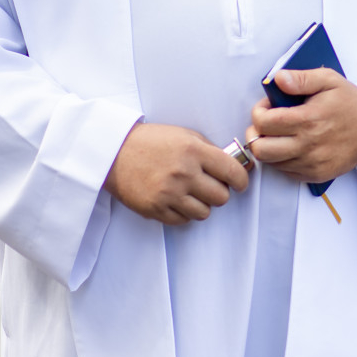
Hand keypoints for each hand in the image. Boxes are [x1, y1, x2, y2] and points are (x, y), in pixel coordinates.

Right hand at [104, 122, 248, 225]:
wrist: (115, 152)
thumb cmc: (152, 141)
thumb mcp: (185, 135)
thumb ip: (210, 151)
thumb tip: (235, 166)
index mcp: (194, 151)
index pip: (232, 172)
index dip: (241, 180)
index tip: (239, 183)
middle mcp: (184, 173)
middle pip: (221, 197)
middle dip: (219, 193)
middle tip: (210, 186)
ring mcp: (169, 193)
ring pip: (204, 213)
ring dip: (202, 205)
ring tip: (191, 194)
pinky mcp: (155, 209)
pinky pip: (183, 221)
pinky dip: (184, 214)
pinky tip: (177, 200)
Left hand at [245, 69, 356, 183]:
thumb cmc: (351, 103)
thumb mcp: (330, 80)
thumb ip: (302, 78)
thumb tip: (278, 79)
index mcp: (309, 119)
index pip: (265, 123)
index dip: (258, 112)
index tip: (267, 106)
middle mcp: (308, 145)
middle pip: (260, 149)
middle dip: (257, 134)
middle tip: (266, 123)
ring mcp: (312, 163)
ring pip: (271, 163)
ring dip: (269, 147)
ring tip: (281, 133)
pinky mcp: (316, 175)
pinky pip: (286, 172)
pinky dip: (282, 159)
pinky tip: (292, 145)